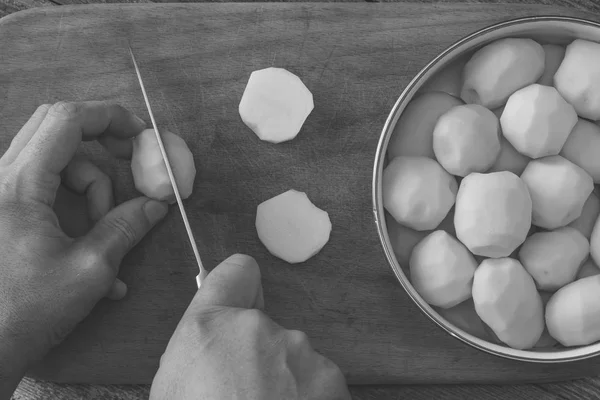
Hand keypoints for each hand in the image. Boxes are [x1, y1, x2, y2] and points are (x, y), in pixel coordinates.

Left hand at [0, 101, 167, 394]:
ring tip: (106, 234)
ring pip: (56, 161)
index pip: (65, 121)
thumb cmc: (27, 311)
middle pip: (57, 128)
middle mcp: (2, 179)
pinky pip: (47, 186)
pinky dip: (76, 206)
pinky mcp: (4, 210)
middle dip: (101, 141)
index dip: (108, 116)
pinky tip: (94, 249)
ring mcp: (1, 194)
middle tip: (132, 160)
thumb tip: (157, 205)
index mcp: (19, 185)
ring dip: (91, 188)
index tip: (141, 134)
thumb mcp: (89, 269)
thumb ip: (125, 228)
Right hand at [149, 254, 350, 399]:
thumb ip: (198, 354)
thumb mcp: (173, 392)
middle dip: (256, 355)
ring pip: (291, 356)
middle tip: (244, 397)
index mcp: (208, 329)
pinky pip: (316, 380)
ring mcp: (300, 353)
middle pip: (261, 327)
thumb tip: (213, 349)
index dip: (239, 286)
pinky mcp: (332, 378)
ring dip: (284, 380)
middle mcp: (258, 329)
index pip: (236, 272)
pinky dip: (308, 398)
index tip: (241, 303)